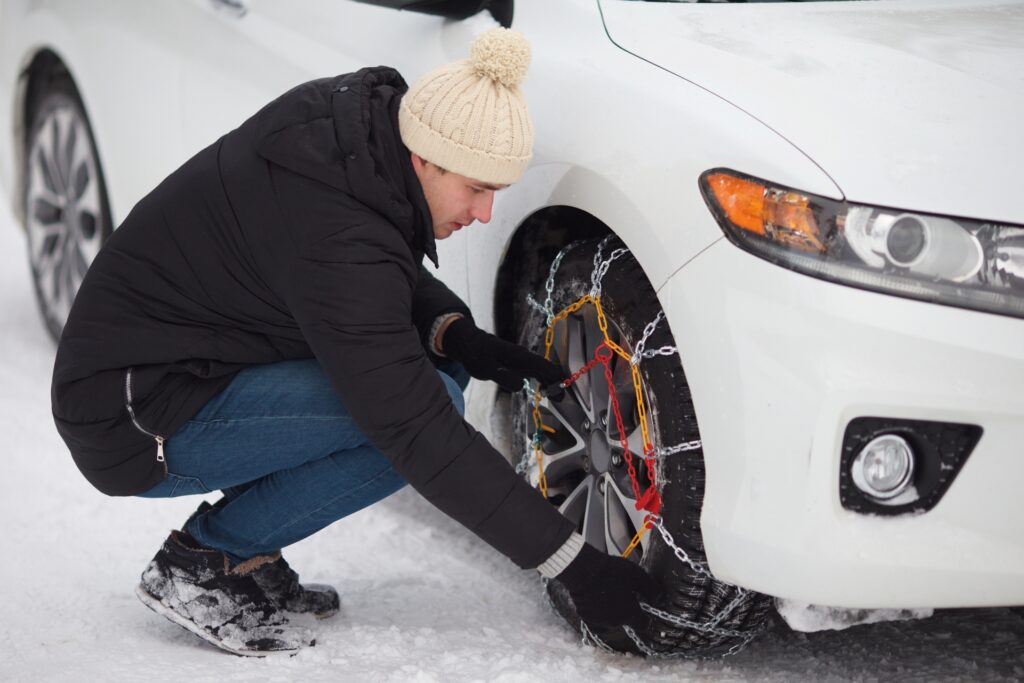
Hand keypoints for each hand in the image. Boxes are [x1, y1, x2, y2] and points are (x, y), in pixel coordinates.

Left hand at [441, 317, 564, 392]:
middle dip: (557, 382)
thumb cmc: (476, 355)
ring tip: (557, 396)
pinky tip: (545, 388)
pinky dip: (543, 379)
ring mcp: (521, 359)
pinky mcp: (518, 362)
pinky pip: (535, 371)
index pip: (544, 366)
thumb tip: (521, 385)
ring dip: (551, 382)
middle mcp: (524, 356)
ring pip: (542, 370)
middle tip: (562, 399)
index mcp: (519, 356)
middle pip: (546, 369)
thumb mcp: (487, 369)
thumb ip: (504, 377)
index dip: (556, 377)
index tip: (564, 388)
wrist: (468, 343)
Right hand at [553, 542, 660, 629]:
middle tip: (624, 595)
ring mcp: (598, 621)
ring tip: (610, 597)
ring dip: (612, 613)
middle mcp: (614, 623)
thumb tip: (661, 599)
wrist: (583, 570)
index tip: (644, 609)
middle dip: (627, 612)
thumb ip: (652, 590)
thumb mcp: (638, 576)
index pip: (643, 625)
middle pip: (625, 622)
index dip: (646, 618)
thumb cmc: (612, 572)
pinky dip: (598, 613)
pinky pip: (595, 619)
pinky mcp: (585, 616)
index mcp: (629, 614)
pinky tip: (597, 600)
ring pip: (610, 622)